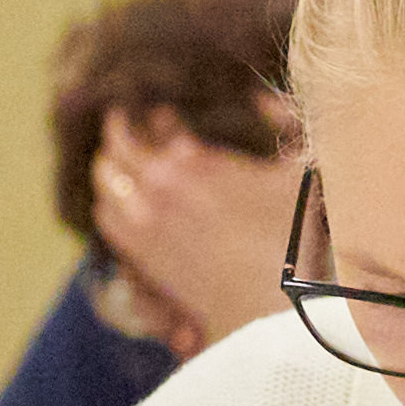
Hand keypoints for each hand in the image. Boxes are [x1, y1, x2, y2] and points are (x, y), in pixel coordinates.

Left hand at [91, 122, 301, 359]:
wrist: (277, 310)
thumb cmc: (298, 238)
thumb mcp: (300, 168)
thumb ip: (283, 120)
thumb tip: (260, 95)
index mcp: (190, 162)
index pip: (148, 124)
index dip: (148, 114)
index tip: (157, 110)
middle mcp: (156, 190)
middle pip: (117, 148)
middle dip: (122, 132)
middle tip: (131, 123)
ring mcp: (145, 227)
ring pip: (104, 182)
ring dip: (110, 165)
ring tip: (120, 157)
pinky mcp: (145, 259)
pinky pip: (106, 219)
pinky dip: (108, 201)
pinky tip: (120, 198)